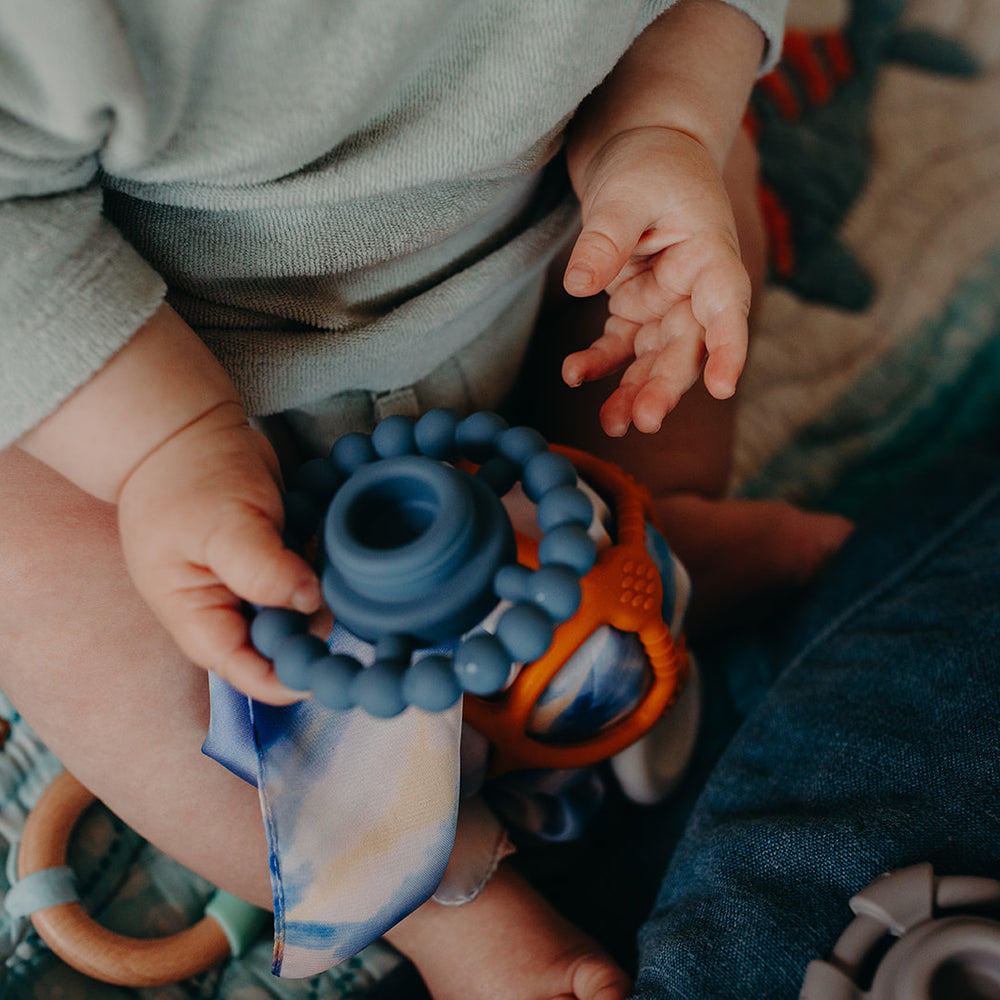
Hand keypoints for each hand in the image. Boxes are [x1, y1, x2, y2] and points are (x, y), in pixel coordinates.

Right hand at [117, 401, 321, 702]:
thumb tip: (310, 602)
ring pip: (296, 612)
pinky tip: (319, 538)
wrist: (187, 430)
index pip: (240, 668)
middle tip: (332, 592)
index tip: (323, 672)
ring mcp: (248, 585)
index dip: (281, 680)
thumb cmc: (189, 477)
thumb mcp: (223, 526)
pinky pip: (304, 580)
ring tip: (320, 553)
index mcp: (195, 614)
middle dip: (308, 627)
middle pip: (276, 645)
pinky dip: (319, 567)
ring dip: (318, 593)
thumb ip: (263, 571)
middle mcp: (223, 608)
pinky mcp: (272, 560)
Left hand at [561, 126, 750, 436]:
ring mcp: (666, 302)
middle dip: (666, 387)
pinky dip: (599, 364)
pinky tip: (574, 375)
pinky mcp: (636, 308)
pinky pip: (620, 346)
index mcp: (710, 254)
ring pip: (655, 358)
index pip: (726, 306)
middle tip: (644, 421)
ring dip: (635, 392)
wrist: (641, 148)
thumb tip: (579, 285)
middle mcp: (694, 288)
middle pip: (687, 346)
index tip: (724, 387)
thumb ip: (606, 237)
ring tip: (613, 425)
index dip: (728, 349)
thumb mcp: (624, 189)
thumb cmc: (647, 160)